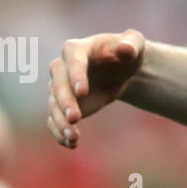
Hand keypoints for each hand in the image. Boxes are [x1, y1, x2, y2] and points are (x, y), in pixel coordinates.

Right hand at [47, 29, 144, 147]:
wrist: (119, 70)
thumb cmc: (126, 53)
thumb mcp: (134, 44)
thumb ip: (131, 44)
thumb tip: (124, 49)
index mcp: (76, 49)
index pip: (73, 62)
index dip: (76, 76)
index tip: (81, 93)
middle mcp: (60, 69)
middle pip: (58, 87)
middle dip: (65, 103)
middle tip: (75, 119)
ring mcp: (58, 88)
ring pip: (53, 107)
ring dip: (61, 123)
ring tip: (73, 137)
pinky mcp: (60, 106)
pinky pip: (54, 120)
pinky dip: (59, 133)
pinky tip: (71, 144)